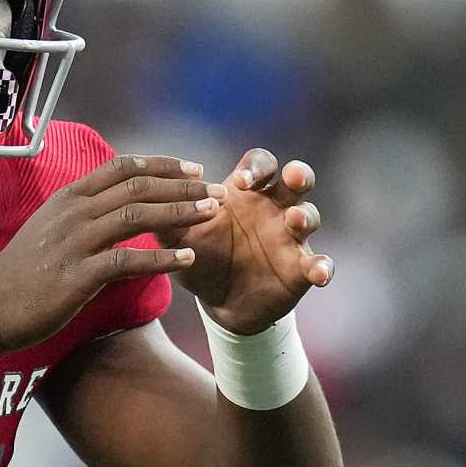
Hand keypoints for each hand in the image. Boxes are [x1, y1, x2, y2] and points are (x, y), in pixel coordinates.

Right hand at [0, 155, 214, 353]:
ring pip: (138, 216)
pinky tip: (188, 258)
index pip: (122, 167)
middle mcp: (74, 212)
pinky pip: (130, 261)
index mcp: (68, 197)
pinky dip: (163, 259)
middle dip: (182, 185)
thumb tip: (116, 208)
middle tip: (215, 189)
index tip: (192, 168)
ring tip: (211, 214)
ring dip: (180, 212)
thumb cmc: (23, 272)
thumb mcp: (51, 229)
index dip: (161, 165)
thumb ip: (83, 214)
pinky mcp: (79, 275)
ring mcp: (76, 242)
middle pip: (137, 187)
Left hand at [160, 148, 332, 334]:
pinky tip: (320, 273)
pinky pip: (321, 263)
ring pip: (310, 216)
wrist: (218, 302)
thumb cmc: (201, 259)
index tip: (240, 181)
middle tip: (291, 178)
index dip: (256, 167)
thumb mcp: (179, 239)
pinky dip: (324, 267)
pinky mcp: (302, 268)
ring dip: (305, 216)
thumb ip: (165, 218)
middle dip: (298, 174)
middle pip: (296, 179)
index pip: (260, 164)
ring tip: (294, 221)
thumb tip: (141, 198)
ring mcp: (291, 238)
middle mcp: (275, 208)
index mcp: (246, 193)